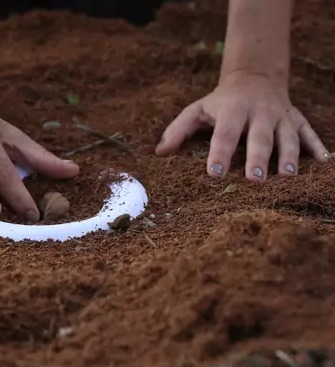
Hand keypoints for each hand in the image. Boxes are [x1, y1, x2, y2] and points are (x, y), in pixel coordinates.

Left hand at [155, 73, 330, 179]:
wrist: (254, 76)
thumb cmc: (220, 101)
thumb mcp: (197, 110)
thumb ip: (178, 130)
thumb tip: (159, 153)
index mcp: (233, 110)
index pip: (225, 133)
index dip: (220, 152)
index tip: (214, 173)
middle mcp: (259, 112)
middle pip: (259, 137)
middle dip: (258, 158)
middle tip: (255, 180)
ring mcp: (281, 116)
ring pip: (287, 136)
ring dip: (289, 156)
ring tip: (288, 176)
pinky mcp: (296, 119)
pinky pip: (309, 133)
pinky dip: (316, 146)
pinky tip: (324, 162)